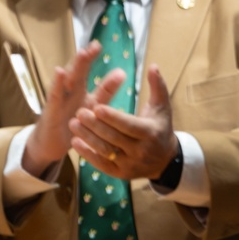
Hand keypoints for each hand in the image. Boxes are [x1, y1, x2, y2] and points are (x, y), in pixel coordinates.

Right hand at [23, 41, 101, 176]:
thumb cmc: (73, 123)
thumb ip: (106, 91)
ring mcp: (59, 100)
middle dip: (85, 58)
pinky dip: (57, 83)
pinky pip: (54, 96)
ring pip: (67, 81)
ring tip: (82, 53)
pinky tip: (60, 71)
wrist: (51, 146)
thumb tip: (122, 72)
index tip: (98, 44)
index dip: (91, 57)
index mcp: (79, 89)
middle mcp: (68, 91)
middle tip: (95, 45)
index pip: (86, 70)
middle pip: (77, 72)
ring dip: (75, 67)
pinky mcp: (51, 111)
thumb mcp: (92, 106)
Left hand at [70, 64, 177, 180]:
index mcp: (150, 132)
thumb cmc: (161, 127)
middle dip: (94, 125)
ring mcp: (129, 164)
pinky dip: (87, 154)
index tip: (96, 106)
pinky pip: (100, 163)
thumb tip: (153, 65)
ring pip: (104, 151)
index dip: (112, 117)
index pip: (127, 125)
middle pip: (113, 137)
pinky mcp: (120, 174)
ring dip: (87, 138)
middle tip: (79, 112)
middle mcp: (140, 151)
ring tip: (73, 124)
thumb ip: (157, 85)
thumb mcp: (162, 106)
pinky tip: (75, 142)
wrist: (165, 159)